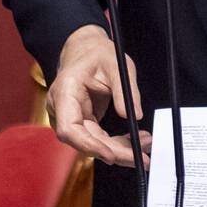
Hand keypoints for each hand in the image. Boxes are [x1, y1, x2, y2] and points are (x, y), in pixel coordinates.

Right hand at [46, 24, 150, 168]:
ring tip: (145, 146)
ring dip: (118, 150)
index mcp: (65, 92)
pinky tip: (134, 143)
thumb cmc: (97, 54)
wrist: (86, 51)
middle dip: (113, 151)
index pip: (69, 128)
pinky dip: (116, 144)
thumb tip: (134, 116)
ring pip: (92, 143)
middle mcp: (61, 109)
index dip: (88, 145)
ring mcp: (70, 117)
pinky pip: (98, 139)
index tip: (111, 154)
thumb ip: (125, 90)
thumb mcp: (117, 65)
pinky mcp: (82, 122)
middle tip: (140, 155)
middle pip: (84, 141)